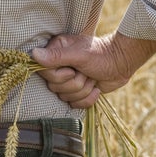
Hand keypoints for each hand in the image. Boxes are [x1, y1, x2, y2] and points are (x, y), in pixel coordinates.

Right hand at [31, 33, 155, 108]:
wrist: (122, 63)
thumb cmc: (102, 55)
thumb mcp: (80, 55)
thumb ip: (57, 56)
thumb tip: (33, 54)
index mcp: (55, 51)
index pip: (44, 72)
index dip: (60, 76)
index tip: (74, 69)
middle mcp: (58, 65)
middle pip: (54, 87)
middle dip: (75, 83)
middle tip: (86, 72)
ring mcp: (67, 79)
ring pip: (64, 97)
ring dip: (83, 89)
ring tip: (92, 77)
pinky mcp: (76, 91)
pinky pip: (74, 104)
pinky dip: (88, 99)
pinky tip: (96, 87)